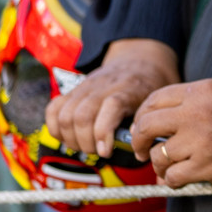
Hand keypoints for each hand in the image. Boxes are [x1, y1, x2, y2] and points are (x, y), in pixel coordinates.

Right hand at [46, 39, 179, 158]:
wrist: (139, 59)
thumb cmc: (149, 86)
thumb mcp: (156, 101)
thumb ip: (148, 122)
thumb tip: (140, 149)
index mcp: (128, 89)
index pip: (111, 106)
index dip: (104, 132)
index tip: (106, 152)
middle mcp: (104, 86)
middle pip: (83, 115)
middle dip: (86, 142)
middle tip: (97, 152)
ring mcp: (85, 87)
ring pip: (66, 114)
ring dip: (71, 139)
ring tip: (85, 147)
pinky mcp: (73, 90)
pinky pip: (54, 108)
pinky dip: (55, 127)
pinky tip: (67, 137)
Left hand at [131, 79, 211, 185]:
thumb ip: (194, 99)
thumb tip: (165, 116)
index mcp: (200, 91)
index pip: (154, 99)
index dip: (142, 115)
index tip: (142, 127)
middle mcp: (195, 113)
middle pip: (147, 125)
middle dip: (138, 140)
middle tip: (141, 150)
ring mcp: (199, 140)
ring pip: (158, 154)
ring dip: (158, 164)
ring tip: (166, 167)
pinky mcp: (206, 165)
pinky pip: (173, 176)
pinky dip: (172, 180)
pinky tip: (180, 177)